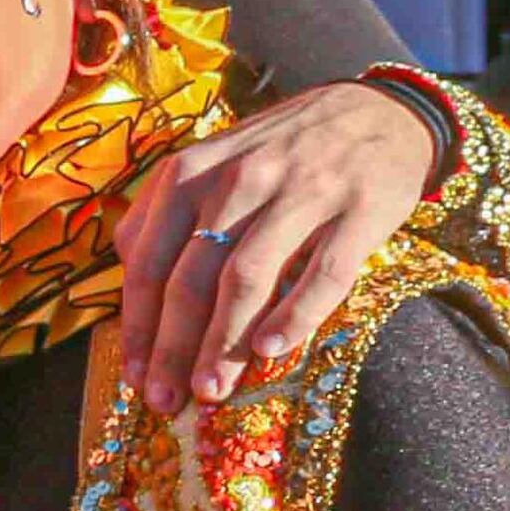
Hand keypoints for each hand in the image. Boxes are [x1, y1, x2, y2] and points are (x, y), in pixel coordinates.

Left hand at [110, 79, 438, 408]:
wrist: (379, 110)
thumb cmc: (281, 150)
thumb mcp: (212, 162)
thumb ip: (167, 214)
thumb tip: (130, 285)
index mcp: (191, 172)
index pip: (148, 261)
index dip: (138, 326)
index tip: (133, 376)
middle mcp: (239, 180)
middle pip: (191, 278)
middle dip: (173, 348)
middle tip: (166, 401)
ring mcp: (301, 194)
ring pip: (247, 278)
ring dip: (223, 342)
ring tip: (211, 390)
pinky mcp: (359, 211)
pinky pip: (322, 272)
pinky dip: (294, 314)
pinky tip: (271, 350)